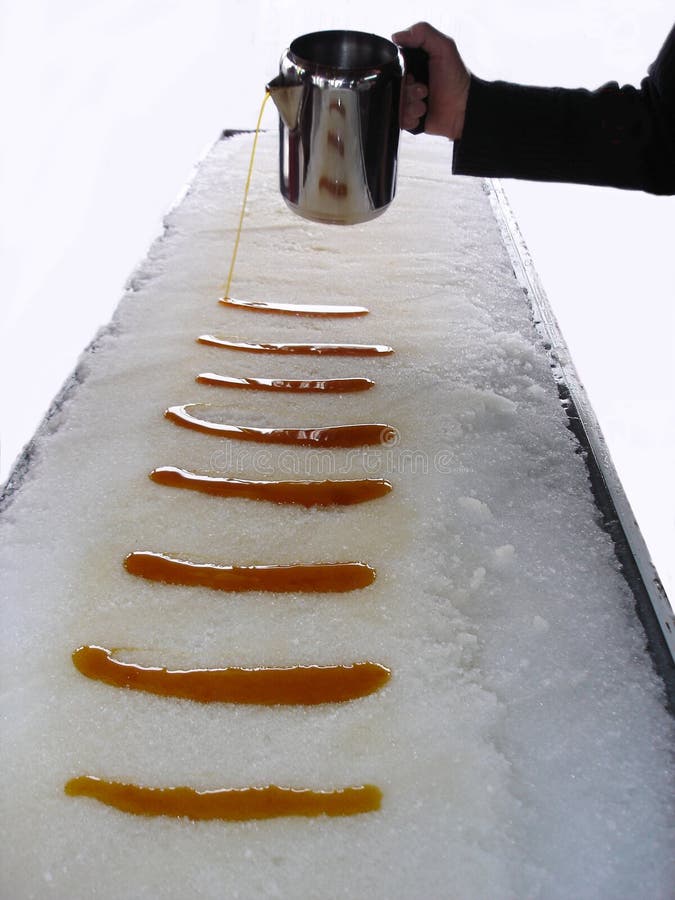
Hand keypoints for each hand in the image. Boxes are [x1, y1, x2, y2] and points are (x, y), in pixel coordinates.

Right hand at [392, 22, 470, 138]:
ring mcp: (408, 100)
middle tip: (423, 90)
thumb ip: (423, 33)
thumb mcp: (444, 47)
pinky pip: (399, 119)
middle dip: (407, 89)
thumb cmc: (456, 79)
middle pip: (392, 85)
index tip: (412, 74)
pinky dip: (410, 117)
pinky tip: (422, 113)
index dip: (399, 70)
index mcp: (413, 64)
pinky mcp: (409, 118)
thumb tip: (397, 36)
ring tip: (424, 103)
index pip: (394, 64)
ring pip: (395, 103)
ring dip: (410, 104)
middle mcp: (409, 82)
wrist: (464, 108)